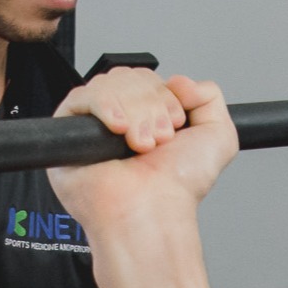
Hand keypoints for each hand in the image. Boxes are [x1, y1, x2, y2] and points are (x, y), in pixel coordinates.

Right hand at [48, 73, 237, 235]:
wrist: (153, 211)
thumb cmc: (177, 188)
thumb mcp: (219, 136)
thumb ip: (210, 95)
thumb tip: (179, 81)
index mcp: (148, 120)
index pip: (148, 79)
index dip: (164, 96)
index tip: (174, 126)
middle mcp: (121, 122)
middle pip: (129, 77)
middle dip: (150, 106)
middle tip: (158, 140)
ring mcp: (94, 126)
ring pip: (110, 83)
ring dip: (134, 112)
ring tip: (140, 144)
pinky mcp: (68, 132)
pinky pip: (82, 96)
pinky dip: (106, 106)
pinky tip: (119, 130)